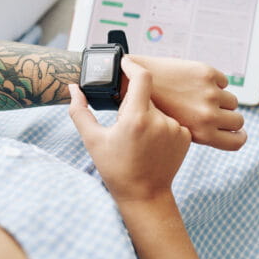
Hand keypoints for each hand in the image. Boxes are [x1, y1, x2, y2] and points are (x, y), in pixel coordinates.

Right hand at [68, 57, 191, 202]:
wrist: (145, 195)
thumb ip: (80, 111)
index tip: (124, 62)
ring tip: (138, 137)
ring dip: (148, 114)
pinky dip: (161, 125)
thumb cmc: (116, 169)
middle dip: (134, 102)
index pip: (141, 77)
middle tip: (124, 120)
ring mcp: (176, 128)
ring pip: (159, 108)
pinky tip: (152, 143)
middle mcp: (160, 120)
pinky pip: (171, 120)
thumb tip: (72, 88)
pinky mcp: (186, 136)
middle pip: (146, 95)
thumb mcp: (93, 140)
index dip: (132, 66)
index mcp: (136, 118)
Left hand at [127, 55, 245, 150]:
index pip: (237, 141)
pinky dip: (214, 82)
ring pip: (232, 100)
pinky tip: (195, 83)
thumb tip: (223, 130)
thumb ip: (199, 132)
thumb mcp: (176, 131)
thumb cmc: (152, 109)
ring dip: (221, 99)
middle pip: (238, 120)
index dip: (239, 136)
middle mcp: (209, 115)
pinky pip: (223, 81)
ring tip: (202, 97)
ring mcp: (210, 93)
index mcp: (202, 133)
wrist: (134, 81)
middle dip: (230, 117)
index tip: (237, 132)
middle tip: (218, 112)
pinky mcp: (207, 74)